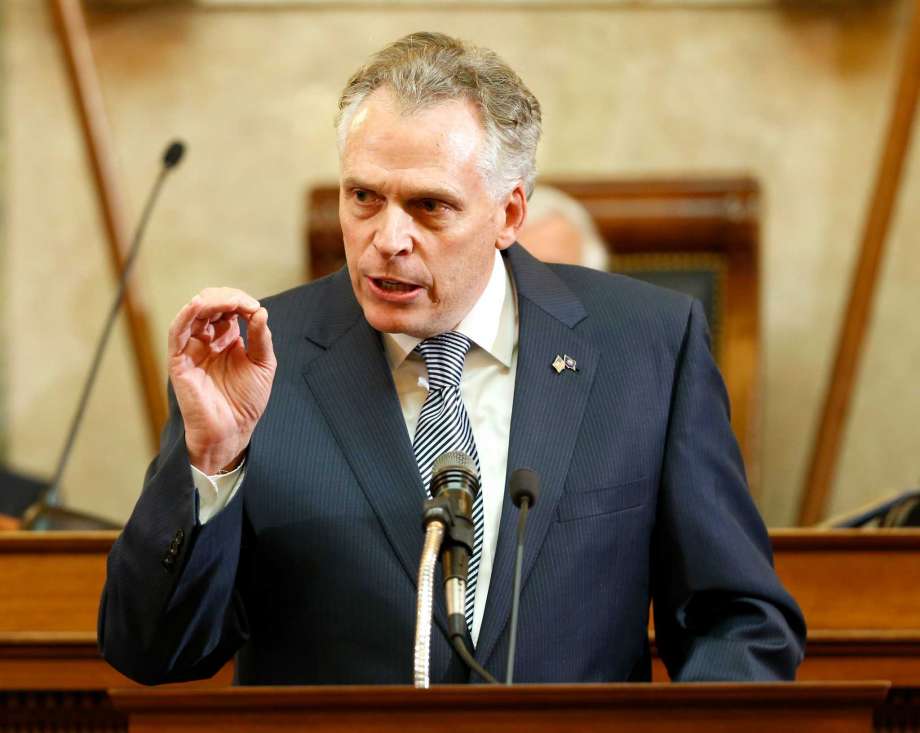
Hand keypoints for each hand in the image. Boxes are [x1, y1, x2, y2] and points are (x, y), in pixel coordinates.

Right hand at [168, 288, 276, 474]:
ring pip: (194, 312)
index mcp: (228, 339)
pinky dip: (186, 314)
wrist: (231, 431)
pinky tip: (199, 305)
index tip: (256, 309)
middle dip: (227, 298)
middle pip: (210, 304)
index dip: (241, 302)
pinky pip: (177, 332)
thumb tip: (260, 311)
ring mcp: (192, 348)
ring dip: (211, 301)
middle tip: (244, 304)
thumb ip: (261, 338)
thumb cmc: (247, 402)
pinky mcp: (179, 360)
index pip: (229, 308)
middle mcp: (208, 340)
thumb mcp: (263, 365)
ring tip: (230, 302)